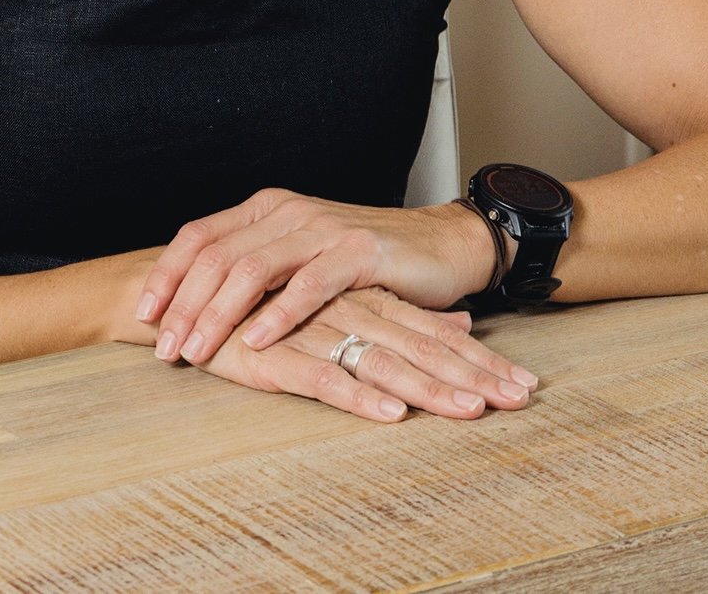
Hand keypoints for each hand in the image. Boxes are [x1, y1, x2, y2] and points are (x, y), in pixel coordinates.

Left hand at [137, 186, 498, 366]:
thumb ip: (255, 266)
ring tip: (196, 350)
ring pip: (252, 269)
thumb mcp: (298, 254)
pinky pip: (307, 285)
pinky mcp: (356, 252)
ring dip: (217, 313)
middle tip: (164, 348)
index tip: (142, 314)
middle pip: (217, 255)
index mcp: (266, 208)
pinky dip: (277, 315)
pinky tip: (256, 341)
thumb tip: (195, 301)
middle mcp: (286, 211)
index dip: (167, 273)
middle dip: (183, 304)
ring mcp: (320, 228)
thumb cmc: (361, 261)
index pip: (199, 235)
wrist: (435, 247)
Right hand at [191, 283, 537, 422]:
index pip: (432, 330)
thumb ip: (404, 313)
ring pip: (381, 360)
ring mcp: (312, 329)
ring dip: (430, 387)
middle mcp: (346, 309)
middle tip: (519, 400)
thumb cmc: (268, 305)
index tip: (525, 385)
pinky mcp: (275, 353)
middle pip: (420, 346)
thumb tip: (467, 325)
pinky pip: (323, 376)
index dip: (479, 359)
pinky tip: (391, 413)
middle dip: (472, 375)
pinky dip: (358, 395)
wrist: (182, 294)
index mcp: (363, 298)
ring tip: (472, 411)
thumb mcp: (344, 305)